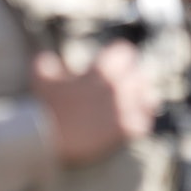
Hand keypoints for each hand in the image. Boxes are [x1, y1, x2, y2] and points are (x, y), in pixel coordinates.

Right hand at [32, 40, 157, 165]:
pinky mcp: (125, 130)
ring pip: (149, 97)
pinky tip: (136, 123)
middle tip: (126, 84)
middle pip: (140, 75)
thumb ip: (47, 62)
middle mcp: (116, 87)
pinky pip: (145, 122)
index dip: (119, 57)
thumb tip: (50, 58)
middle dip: (133, 78)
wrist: (48, 138)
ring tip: (138, 103)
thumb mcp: (41, 77)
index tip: (115, 62)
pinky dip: (142, 122)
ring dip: (144, 99)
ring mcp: (122, 109)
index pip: (124, 53)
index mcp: (99, 72)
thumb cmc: (45, 106)